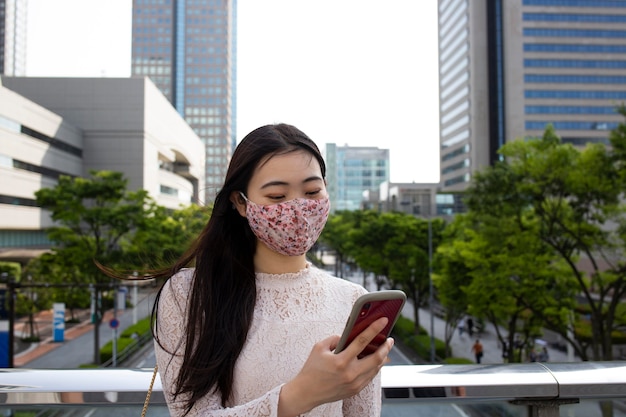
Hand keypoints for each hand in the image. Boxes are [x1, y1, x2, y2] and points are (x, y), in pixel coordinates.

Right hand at [278, 317, 393, 416]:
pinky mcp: (355, 390)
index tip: (383, 321)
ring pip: (376, 369)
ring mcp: (354, 384)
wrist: (306, 393)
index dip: (374, 329)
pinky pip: (370, 377)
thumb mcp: (319, 347)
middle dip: (386, 347)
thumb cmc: (311, 369)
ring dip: (382, 357)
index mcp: (340, 360)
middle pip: (376, 358)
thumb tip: (348, 335)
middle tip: (390, 339)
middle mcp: (350, 373)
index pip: (362, 341)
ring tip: (385, 349)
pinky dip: (375, 368)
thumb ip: (335, 339)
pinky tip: (375, 361)